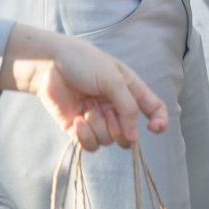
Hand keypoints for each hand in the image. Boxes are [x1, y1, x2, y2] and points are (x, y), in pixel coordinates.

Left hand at [1, 25, 169, 150]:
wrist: (49, 65)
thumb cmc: (84, 63)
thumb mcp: (113, 80)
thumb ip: (128, 108)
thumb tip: (134, 138)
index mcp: (130, 91)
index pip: (154, 110)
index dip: (159, 121)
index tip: (154, 128)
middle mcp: (116, 107)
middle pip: (129, 134)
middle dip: (119, 127)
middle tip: (106, 111)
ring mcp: (98, 119)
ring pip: (109, 140)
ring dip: (98, 126)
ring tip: (87, 108)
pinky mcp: (80, 130)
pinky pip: (91, 145)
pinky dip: (85, 136)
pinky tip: (77, 119)